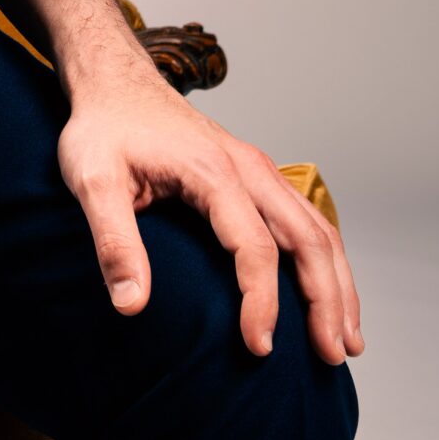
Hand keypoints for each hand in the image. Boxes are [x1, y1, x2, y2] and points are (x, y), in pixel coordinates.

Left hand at [56, 50, 364, 364]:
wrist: (115, 83)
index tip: (259, 347)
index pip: (254, 246)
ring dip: (338, 284)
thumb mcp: (90, 181)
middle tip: (332, 356)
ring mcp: (259, 170)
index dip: (262, 301)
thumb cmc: (103, 129)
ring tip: (347, 340)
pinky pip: (307, 220)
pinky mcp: (257, 176)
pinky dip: (326, 261)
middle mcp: (249, 168)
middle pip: (308, 238)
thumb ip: (112, 241)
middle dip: (327, 301)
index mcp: (212, 171)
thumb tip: (131, 305)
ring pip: (318, 229)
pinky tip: (329, 294)